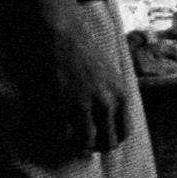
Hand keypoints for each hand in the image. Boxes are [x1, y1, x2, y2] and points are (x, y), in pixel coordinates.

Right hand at [12, 3, 135, 158]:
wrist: (57, 31)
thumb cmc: (81, 48)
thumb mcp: (109, 72)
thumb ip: (111, 96)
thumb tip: (107, 120)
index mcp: (121, 94)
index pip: (123, 132)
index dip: (110, 139)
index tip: (98, 139)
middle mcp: (105, 103)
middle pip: (106, 143)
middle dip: (95, 146)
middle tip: (81, 144)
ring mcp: (82, 106)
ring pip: (84, 144)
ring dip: (75, 145)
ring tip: (66, 139)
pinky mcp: (58, 106)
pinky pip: (61, 135)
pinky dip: (57, 136)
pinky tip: (52, 127)